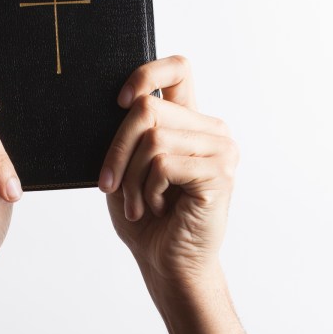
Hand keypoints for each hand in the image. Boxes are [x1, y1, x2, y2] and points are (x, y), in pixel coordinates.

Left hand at [99, 55, 238, 282]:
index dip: (145, 73)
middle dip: (117, 149)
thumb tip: (118, 103)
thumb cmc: (147, 219)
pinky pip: (164, 164)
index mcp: (190, 122)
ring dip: (132, 178)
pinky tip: (156, 209)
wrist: (168, 264)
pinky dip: (148, 190)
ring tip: (140, 204)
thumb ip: (130, 133)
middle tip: (111, 185)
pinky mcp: (220, 173)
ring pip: (153, 138)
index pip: (178, 68)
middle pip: (147, 107)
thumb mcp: (128, 167)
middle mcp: (212, 129)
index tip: (118, 102)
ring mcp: (221, 150)